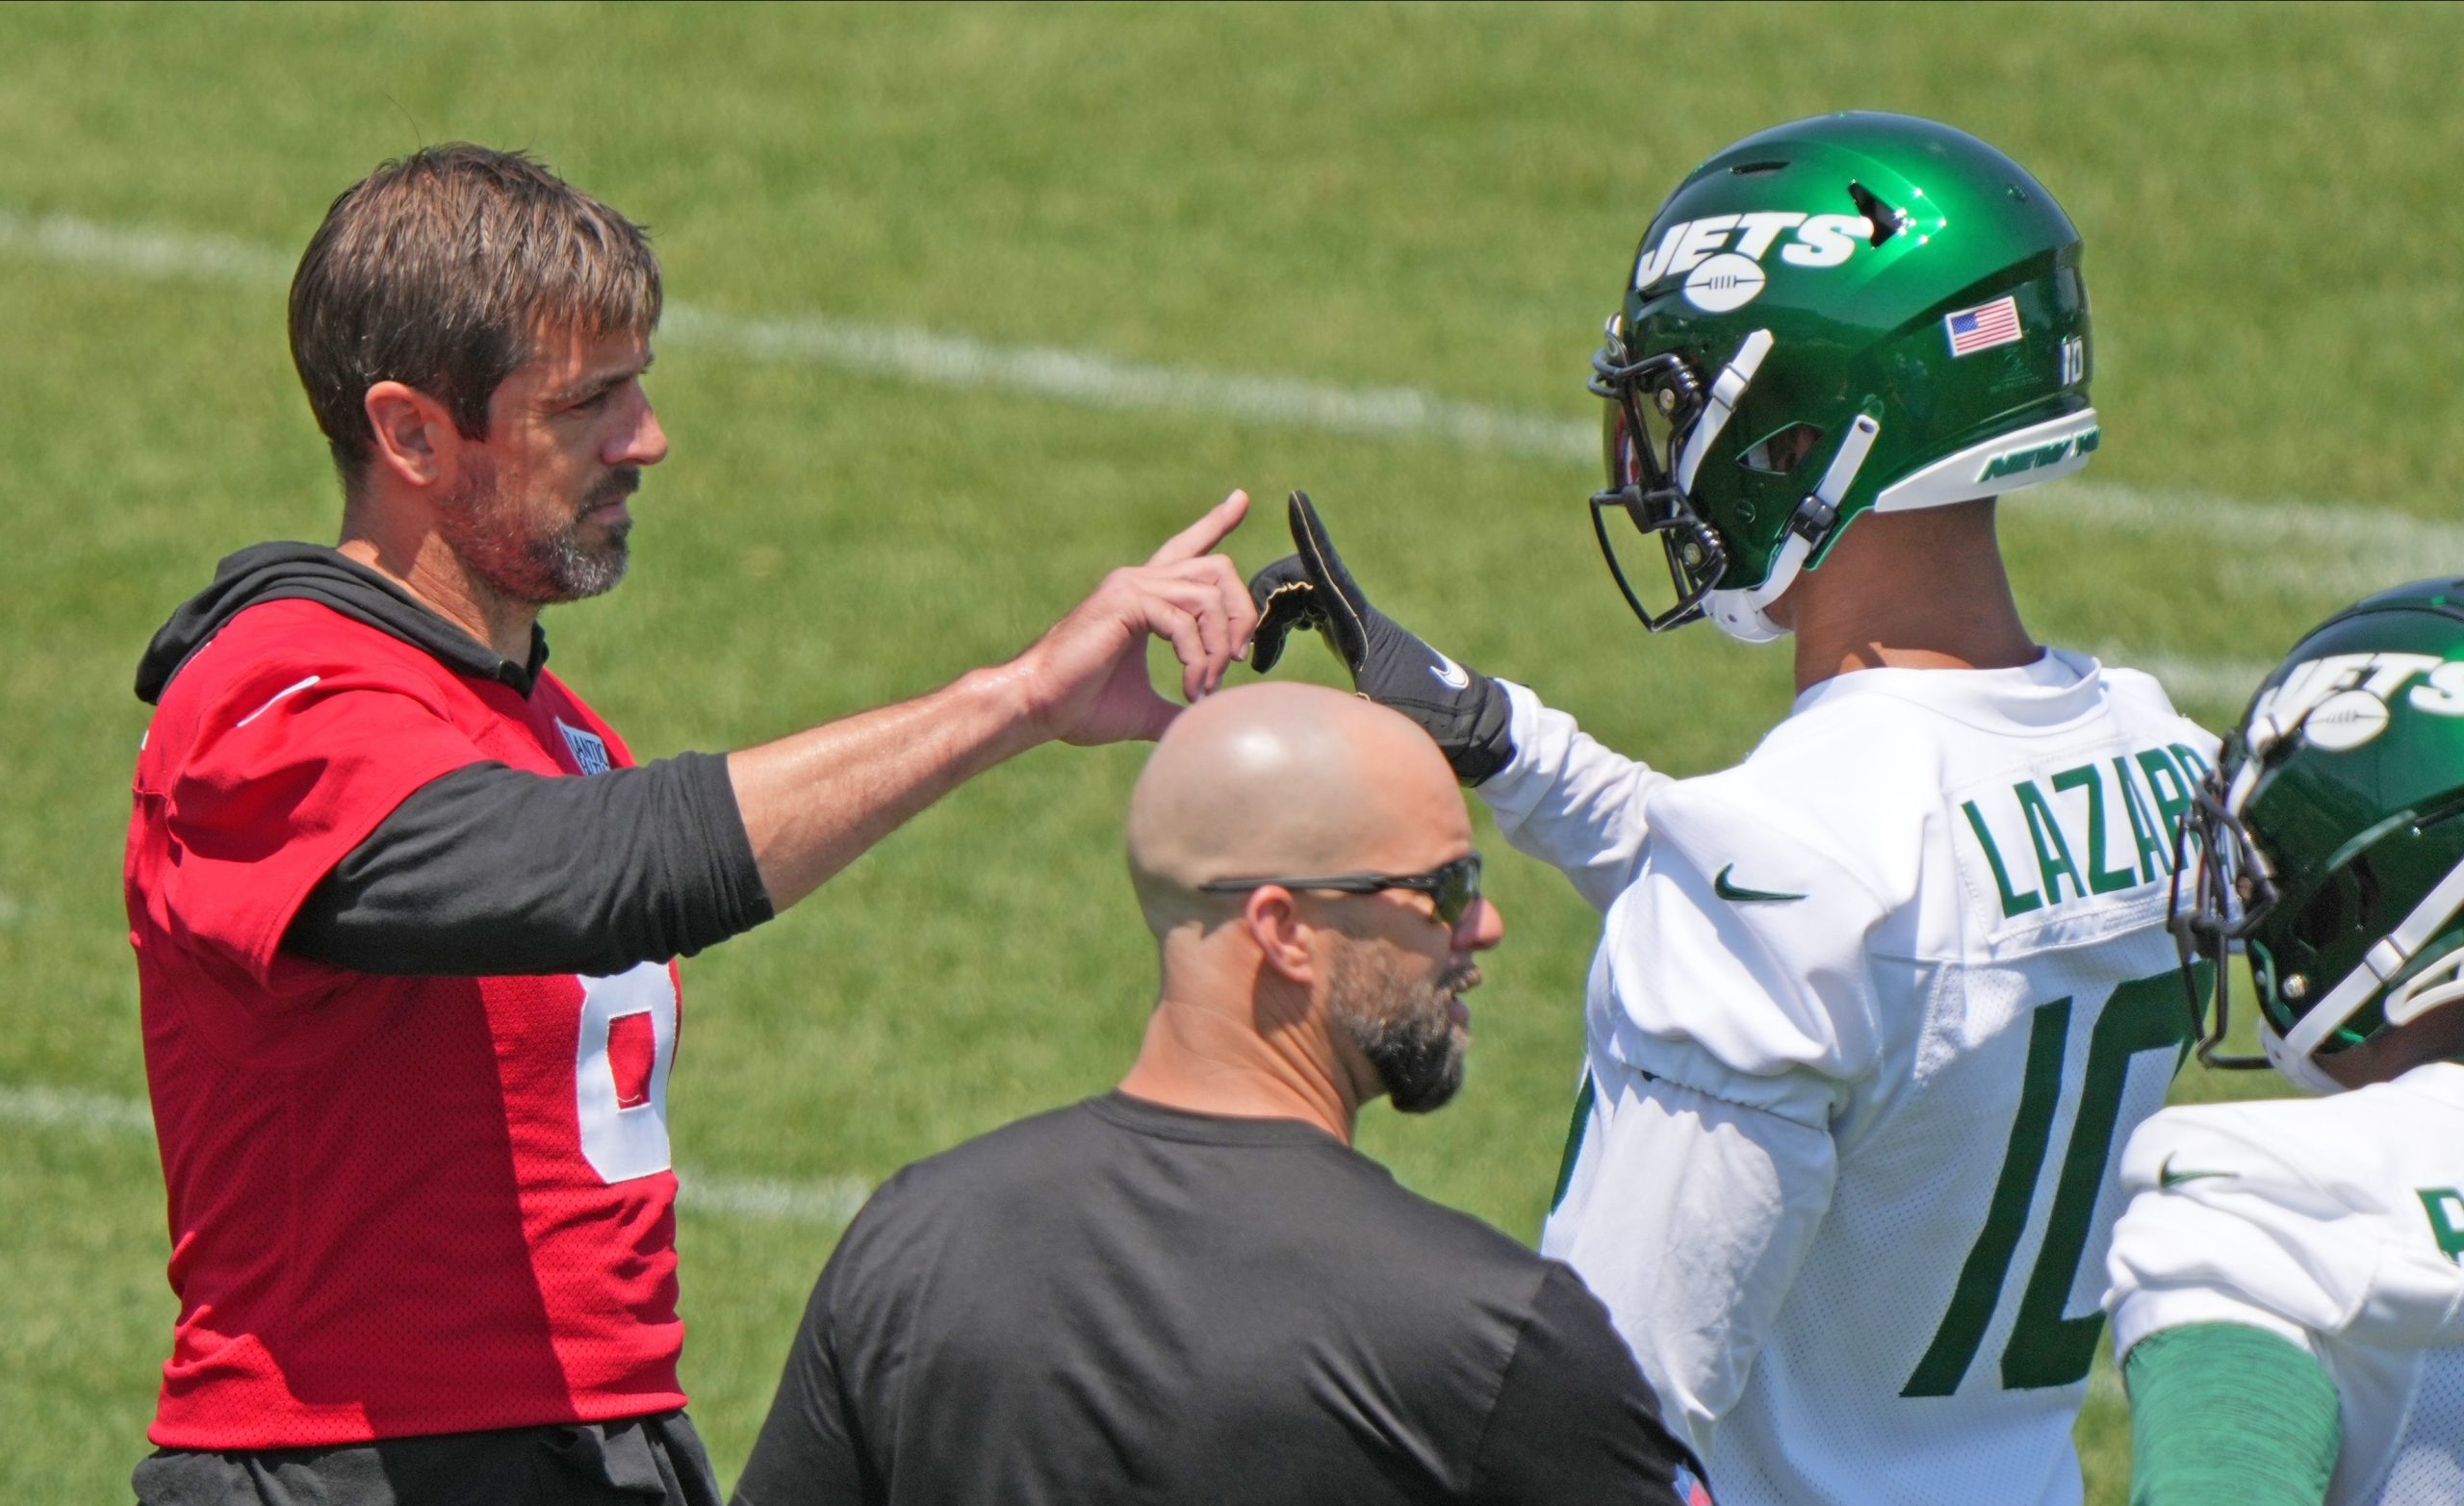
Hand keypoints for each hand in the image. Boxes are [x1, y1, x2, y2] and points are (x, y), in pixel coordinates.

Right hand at [1012, 490, 1257, 745]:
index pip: (1186, 549)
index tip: (1241, 499)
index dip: (1215, 523)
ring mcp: (1131, 587)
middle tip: (1238, 661)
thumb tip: (1204, 726)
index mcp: (1143, 596)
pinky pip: (1183, 621)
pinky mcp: (1125, 602)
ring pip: (1208, 595)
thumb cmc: (1079, 706)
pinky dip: (1197, 659)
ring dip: (1219, 647)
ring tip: (1205, 688)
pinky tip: (1191, 688)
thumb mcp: (1145, 707)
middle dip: (1241, 614)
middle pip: (1217, 569)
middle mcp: (1138, 581)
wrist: (1037, 706)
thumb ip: (1177, 706)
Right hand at [1245, 491, 1514, 783]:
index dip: (1310, 532)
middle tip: (1249, 645)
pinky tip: (1270, 651)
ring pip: (1299, 596)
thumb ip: (1343, 713)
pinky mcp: (1349, 638)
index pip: (1327, 568)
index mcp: (1358, 624)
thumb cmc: (1428, 721)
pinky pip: (1306, 612)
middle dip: (1265, 594)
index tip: (1296, 499)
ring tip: (1257, 659)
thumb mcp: (1381, 718)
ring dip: (1271, 614)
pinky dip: (1282, 624)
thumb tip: (1307, 723)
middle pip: (1299, 577)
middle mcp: (1353, 614)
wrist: (1464, 722)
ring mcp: (1350, 624)